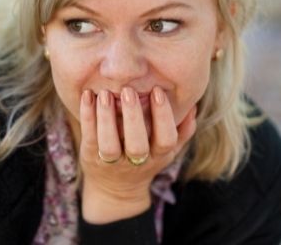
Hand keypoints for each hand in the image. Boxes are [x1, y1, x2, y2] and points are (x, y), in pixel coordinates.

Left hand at [78, 86, 196, 223]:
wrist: (116, 190)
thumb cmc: (146, 160)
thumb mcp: (168, 151)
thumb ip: (183, 130)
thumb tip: (193, 106)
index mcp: (159, 156)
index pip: (166, 139)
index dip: (163, 116)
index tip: (158, 91)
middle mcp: (136, 162)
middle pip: (137, 144)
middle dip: (133, 116)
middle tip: (129, 90)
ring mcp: (112, 162)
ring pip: (109, 145)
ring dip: (106, 118)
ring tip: (105, 93)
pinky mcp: (91, 157)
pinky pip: (89, 138)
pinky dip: (87, 116)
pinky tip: (87, 96)